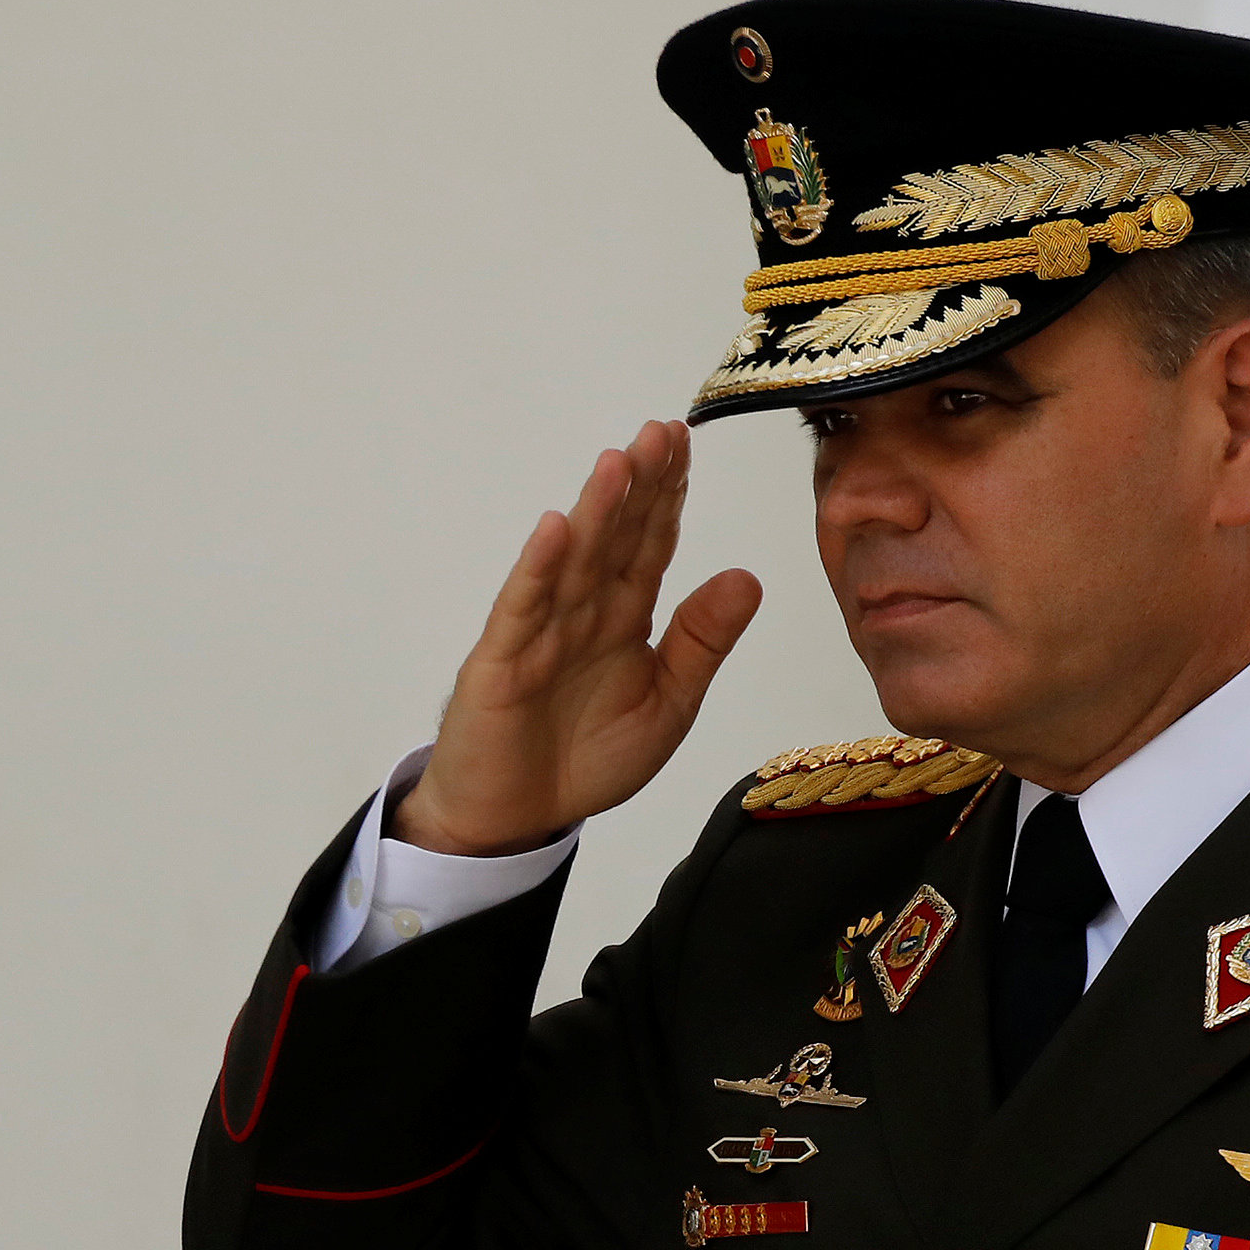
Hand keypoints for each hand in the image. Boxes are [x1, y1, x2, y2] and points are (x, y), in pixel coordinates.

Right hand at [392, 418, 762, 856]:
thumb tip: (748, 577)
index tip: (685, 443)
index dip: (668, 496)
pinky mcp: (501, 664)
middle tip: (660, 431)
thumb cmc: (587, 759)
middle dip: (639, 486)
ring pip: (574, 563)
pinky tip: (556, 529)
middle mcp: (583, 614)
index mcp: (624, 619)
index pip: (651, 545)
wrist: (518, 818)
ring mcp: (539, 633)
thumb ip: (702, 643)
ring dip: (595, 512)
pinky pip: (523, 611)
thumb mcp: (668, 704)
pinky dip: (538, 571)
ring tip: (618, 462)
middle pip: (615, 539)